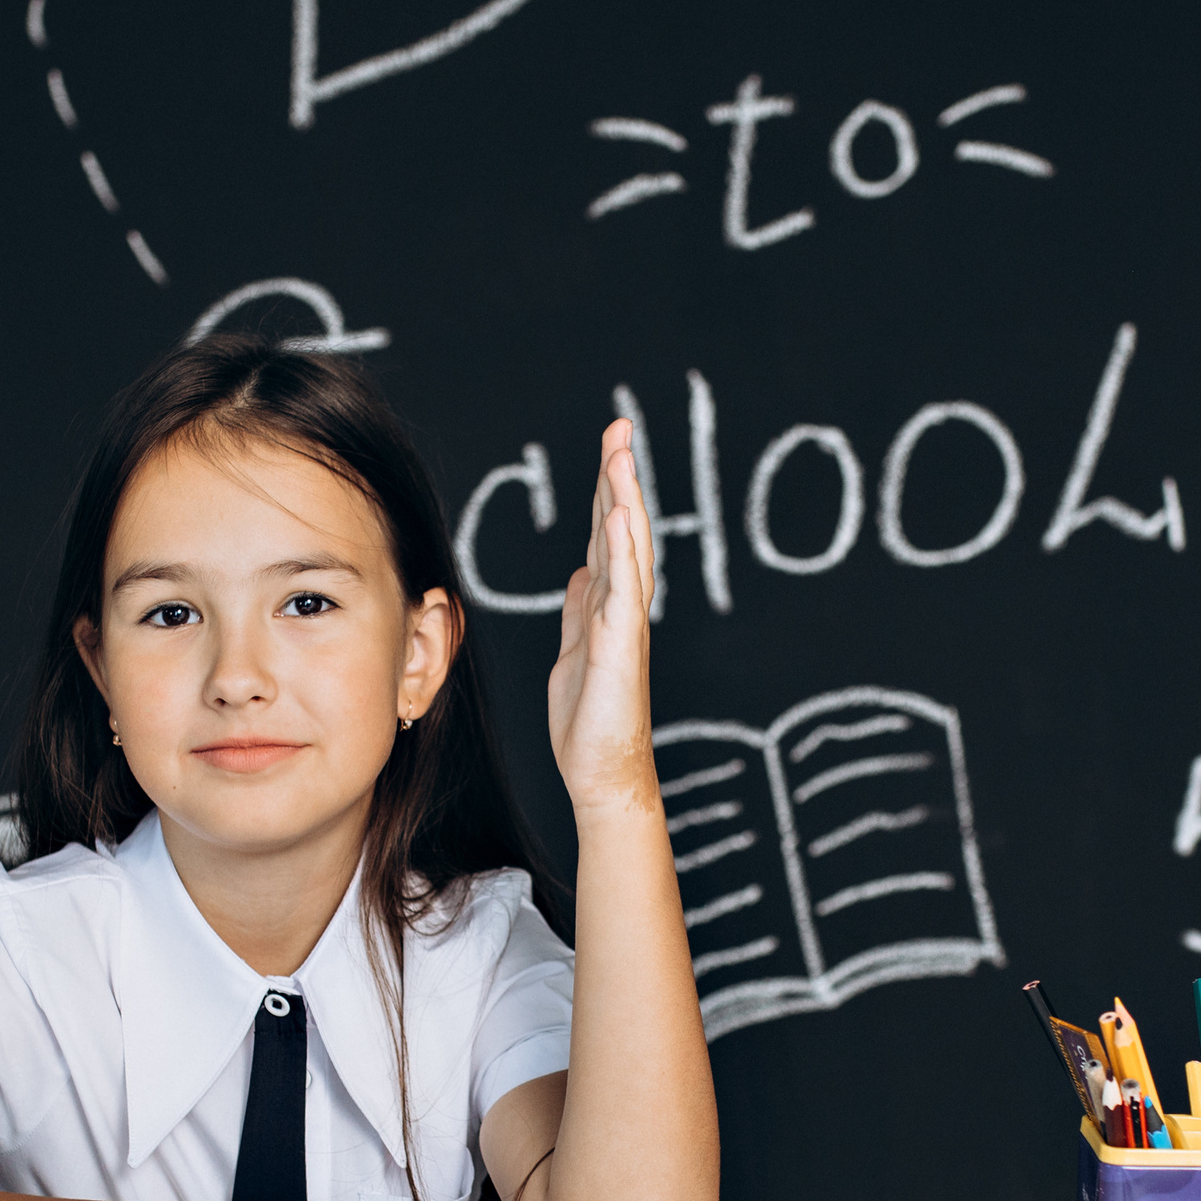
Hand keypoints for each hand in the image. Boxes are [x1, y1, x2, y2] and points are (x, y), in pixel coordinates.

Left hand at [549, 420, 660, 813]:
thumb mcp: (573, 652)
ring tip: (621, 455)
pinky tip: (620, 516)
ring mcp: (625, 626)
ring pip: (627, 550)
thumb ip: (580, 612)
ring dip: (623, 500)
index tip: (610, 445)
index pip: (606, 535)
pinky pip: (621, 591)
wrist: (603, 772)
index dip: (606, 490)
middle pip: (621, 529)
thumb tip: (581, 575)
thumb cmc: (591, 720)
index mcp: (607, 606)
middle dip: (619, 477)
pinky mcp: (620, 649)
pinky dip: (623, 551)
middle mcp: (621, 608)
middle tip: (619, 428)